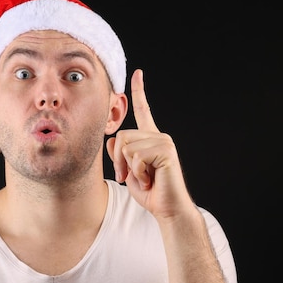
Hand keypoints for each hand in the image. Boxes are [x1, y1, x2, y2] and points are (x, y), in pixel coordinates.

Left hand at [106, 69, 194, 219]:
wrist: (168, 209)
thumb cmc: (150, 192)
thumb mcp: (128, 170)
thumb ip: (119, 153)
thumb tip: (114, 141)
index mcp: (150, 138)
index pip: (143, 111)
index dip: (139, 92)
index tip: (138, 73)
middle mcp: (158, 136)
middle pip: (121, 136)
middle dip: (118, 161)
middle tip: (130, 177)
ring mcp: (163, 141)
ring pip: (126, 147)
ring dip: (129, 169)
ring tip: (144, 179)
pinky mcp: (165, 150)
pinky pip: (137, 157)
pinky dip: (138, 173)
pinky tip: (151, 180)